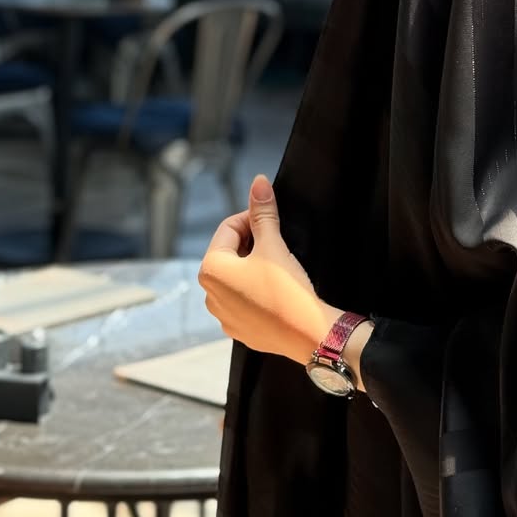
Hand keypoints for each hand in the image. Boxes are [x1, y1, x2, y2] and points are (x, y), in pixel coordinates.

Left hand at [198, 175, 338, 366]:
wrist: (307, 335)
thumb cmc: (286, 289)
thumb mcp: (273, 245)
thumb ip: (263, 213)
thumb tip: (258, 182)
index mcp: (211, 269)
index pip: (228, 228)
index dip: (252, 218)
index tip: (273, 220)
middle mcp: (209, 294)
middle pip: (230, 253)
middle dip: (252, 243)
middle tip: (278, 243)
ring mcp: (222, 315)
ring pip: (236, 277)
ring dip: (254, 266)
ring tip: (278, 267)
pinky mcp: (238, 330)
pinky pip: (243, 300)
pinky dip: (256, 289)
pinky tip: (276, 290)